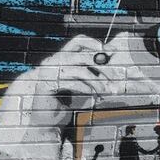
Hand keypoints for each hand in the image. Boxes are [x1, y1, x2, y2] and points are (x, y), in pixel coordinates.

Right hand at [27, 35, 154, 126]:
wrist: (44, 119)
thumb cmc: (64, 101)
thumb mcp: (80, 84)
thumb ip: (91, 74)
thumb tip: (113, 68)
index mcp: (62, 57)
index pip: (78, 41)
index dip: (94, 43)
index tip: (110, 50)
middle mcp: (54, 60)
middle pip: (83, 56)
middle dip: (102, 67)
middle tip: (115, 77)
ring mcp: (48, 71)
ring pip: (80, 70)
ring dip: (96, 81)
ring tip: (105, 90)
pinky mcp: (46, 84)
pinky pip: (71, 82)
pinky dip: (85, 88)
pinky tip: (93, 94)